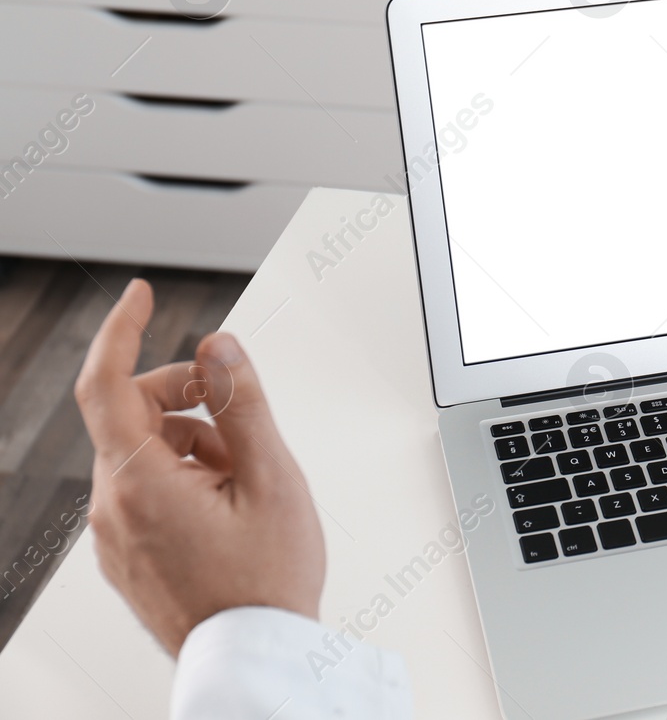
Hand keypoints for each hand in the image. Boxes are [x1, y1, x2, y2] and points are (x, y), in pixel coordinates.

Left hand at [74, 278, 325, 654]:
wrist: (254, 657)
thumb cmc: (266, 580)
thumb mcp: (272, 476)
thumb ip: (242, 402)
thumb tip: (219, 346)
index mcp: (140, 483)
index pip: (107, 384)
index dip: (123, 330)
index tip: (144, 296)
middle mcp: (113, 507)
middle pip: (133, 415)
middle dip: (187, 394)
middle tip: (239, 406)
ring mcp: (115, 534)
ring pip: (143, 454)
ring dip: (193, 440)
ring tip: (247, 474)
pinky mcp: (128, 553)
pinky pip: (145, 490)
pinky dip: (185, 474)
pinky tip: (230, 500)